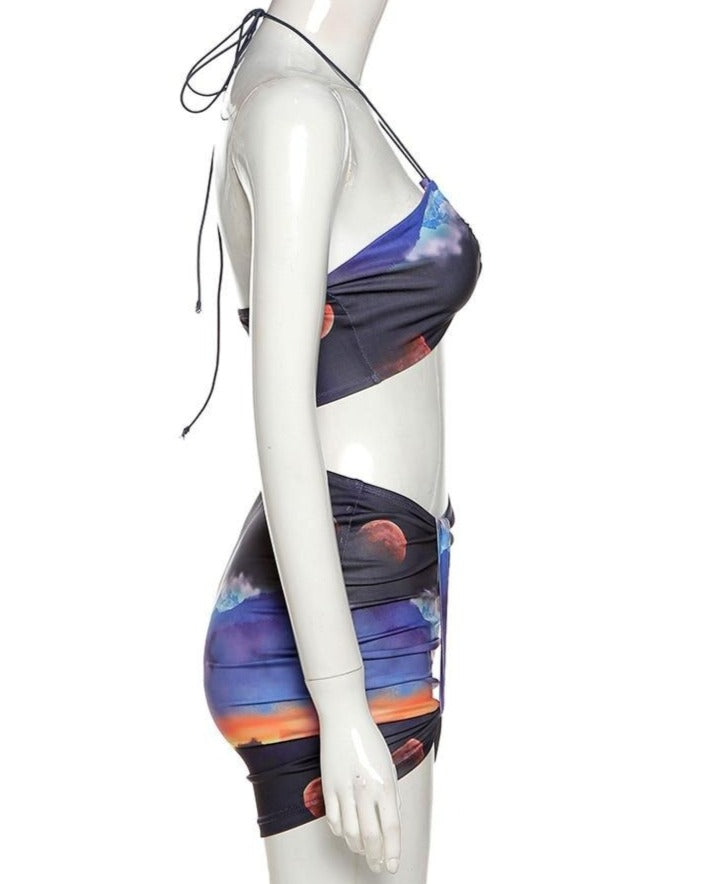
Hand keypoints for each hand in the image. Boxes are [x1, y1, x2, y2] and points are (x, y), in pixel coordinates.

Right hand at [316, 687, 401, 873]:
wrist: (344, 718)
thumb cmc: (369, 739)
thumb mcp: (389, 765)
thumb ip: (392, 794)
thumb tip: (393, 820)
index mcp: (385, 783)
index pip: (391, 828)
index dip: (393, 851)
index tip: (393, 866)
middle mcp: (365, 789)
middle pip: (371, 836)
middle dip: (375, 857)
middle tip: (378, 867)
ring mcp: (344, 789)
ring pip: (350, 832)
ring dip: (358, 847)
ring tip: (363, 852)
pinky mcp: (327, 786)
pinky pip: (333, 819)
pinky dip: (340, 832)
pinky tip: (346, 834)